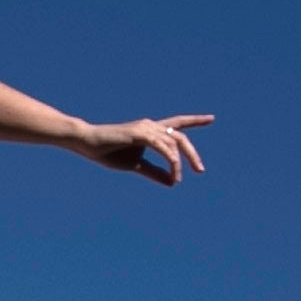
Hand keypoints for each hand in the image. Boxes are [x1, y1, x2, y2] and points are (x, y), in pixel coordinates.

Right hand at [71, 114, 211, 183]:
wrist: (88, 143)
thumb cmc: (109, 152)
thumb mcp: (136, 166)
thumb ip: (154, 172)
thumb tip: (172, 182)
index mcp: (150, 131)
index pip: (177, 123)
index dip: (194, 121)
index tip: (211, 118)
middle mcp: (151, 126)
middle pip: (180, 136)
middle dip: (192, 153)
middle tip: (200, 170)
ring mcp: (146, 128)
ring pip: (173, 143)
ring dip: (179, 163)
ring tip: (179, 179)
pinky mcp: (140, 134)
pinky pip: (162, 147)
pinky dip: (171, 159)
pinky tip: (174, 171)